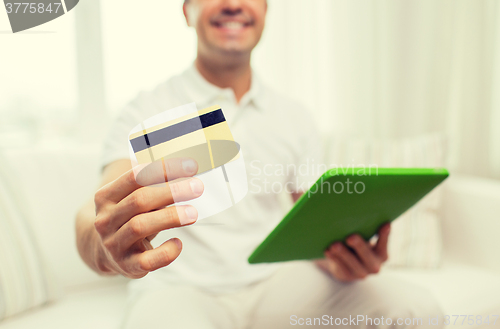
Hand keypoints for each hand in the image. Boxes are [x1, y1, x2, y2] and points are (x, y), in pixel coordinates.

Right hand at [93, 158, 203, 278]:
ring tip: (193, 213)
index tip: (191, 166)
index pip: (135, 177)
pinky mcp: (128, 266)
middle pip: (139, 200)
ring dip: (170, 217)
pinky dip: (165, 252)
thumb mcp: (134, 197)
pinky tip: (178, 243)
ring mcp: (114, 244)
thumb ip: (154, 182)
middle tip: (197, 187)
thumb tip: (189, 165)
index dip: (164, 169)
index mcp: (106, 197)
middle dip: (171, 191)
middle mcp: (106, 220)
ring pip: (140, 226)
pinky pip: (147, 260)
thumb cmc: (131, 217)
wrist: (108, 252)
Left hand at [315, 223, 390, 281]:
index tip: (385, 224)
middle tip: (350, 237)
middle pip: (368, 257)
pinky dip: (333, 259)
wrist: (346, 263)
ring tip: (334, 245)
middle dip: (359, 247)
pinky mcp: (346, 276)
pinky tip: (327, 251)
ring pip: (353, 264)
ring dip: (343, 254)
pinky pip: (340, 268)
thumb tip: (360, 211)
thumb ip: (366, 229)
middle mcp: (374, 265)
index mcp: (381, 254)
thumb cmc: (357, 244)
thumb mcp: (364, 237)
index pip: (384, 245)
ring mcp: (360, 273)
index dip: (384, 236)